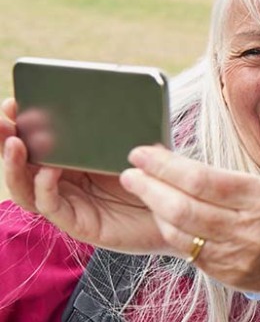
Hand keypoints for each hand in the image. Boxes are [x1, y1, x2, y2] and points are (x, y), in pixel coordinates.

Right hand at [2, 99, 166, 254]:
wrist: (179, 215)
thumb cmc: (157, 179)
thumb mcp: (138, 148)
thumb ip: (123, 130)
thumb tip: (115, 99)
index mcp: (73, 158)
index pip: (37, 140)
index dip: (22, 123)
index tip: (16, 100)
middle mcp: (63, 180)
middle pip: (22, 161)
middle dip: (7, 139)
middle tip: (2, 120)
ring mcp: (67, 201)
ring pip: (25, 186)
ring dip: (16, 165)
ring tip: (15, 143)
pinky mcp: (77, 222)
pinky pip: (51, 205)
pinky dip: (45, 187)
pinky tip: (49, 171)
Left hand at [120, 146, 259, 294]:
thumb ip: (227, 183)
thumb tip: (178, 169)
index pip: (201, 179)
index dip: (164, 165)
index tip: (142, 153)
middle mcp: (251, 229)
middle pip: (184, 207)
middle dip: (149, 188)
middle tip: (130, 173)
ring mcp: (240, 257)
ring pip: (181, 234)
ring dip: (155, 212)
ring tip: (142, 194)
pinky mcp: (234, 278)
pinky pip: (193, 255)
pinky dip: (175, 234)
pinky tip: (166, 220)